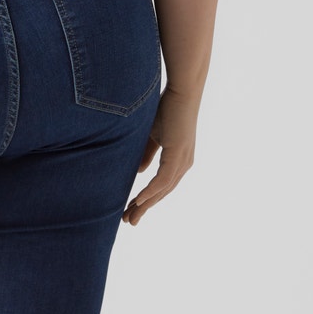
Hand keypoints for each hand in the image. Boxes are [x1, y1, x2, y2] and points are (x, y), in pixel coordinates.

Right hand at [123, 84, 197, 224]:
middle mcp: (183, 164)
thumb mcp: (152, 136)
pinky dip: (150, 192)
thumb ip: (147, 155)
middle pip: (161, 193)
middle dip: (144, 208)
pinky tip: (139, 201)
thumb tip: (140, 172)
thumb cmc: (167, 109)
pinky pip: (163, 180)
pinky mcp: (178, 155)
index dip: (146, 199)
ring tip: (130, 216)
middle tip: (129, 221)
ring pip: (162, 190)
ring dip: (145, 204)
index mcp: (178, 160)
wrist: (181, 92)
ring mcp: (182, 161)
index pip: (161, 186)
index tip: (130, 210)